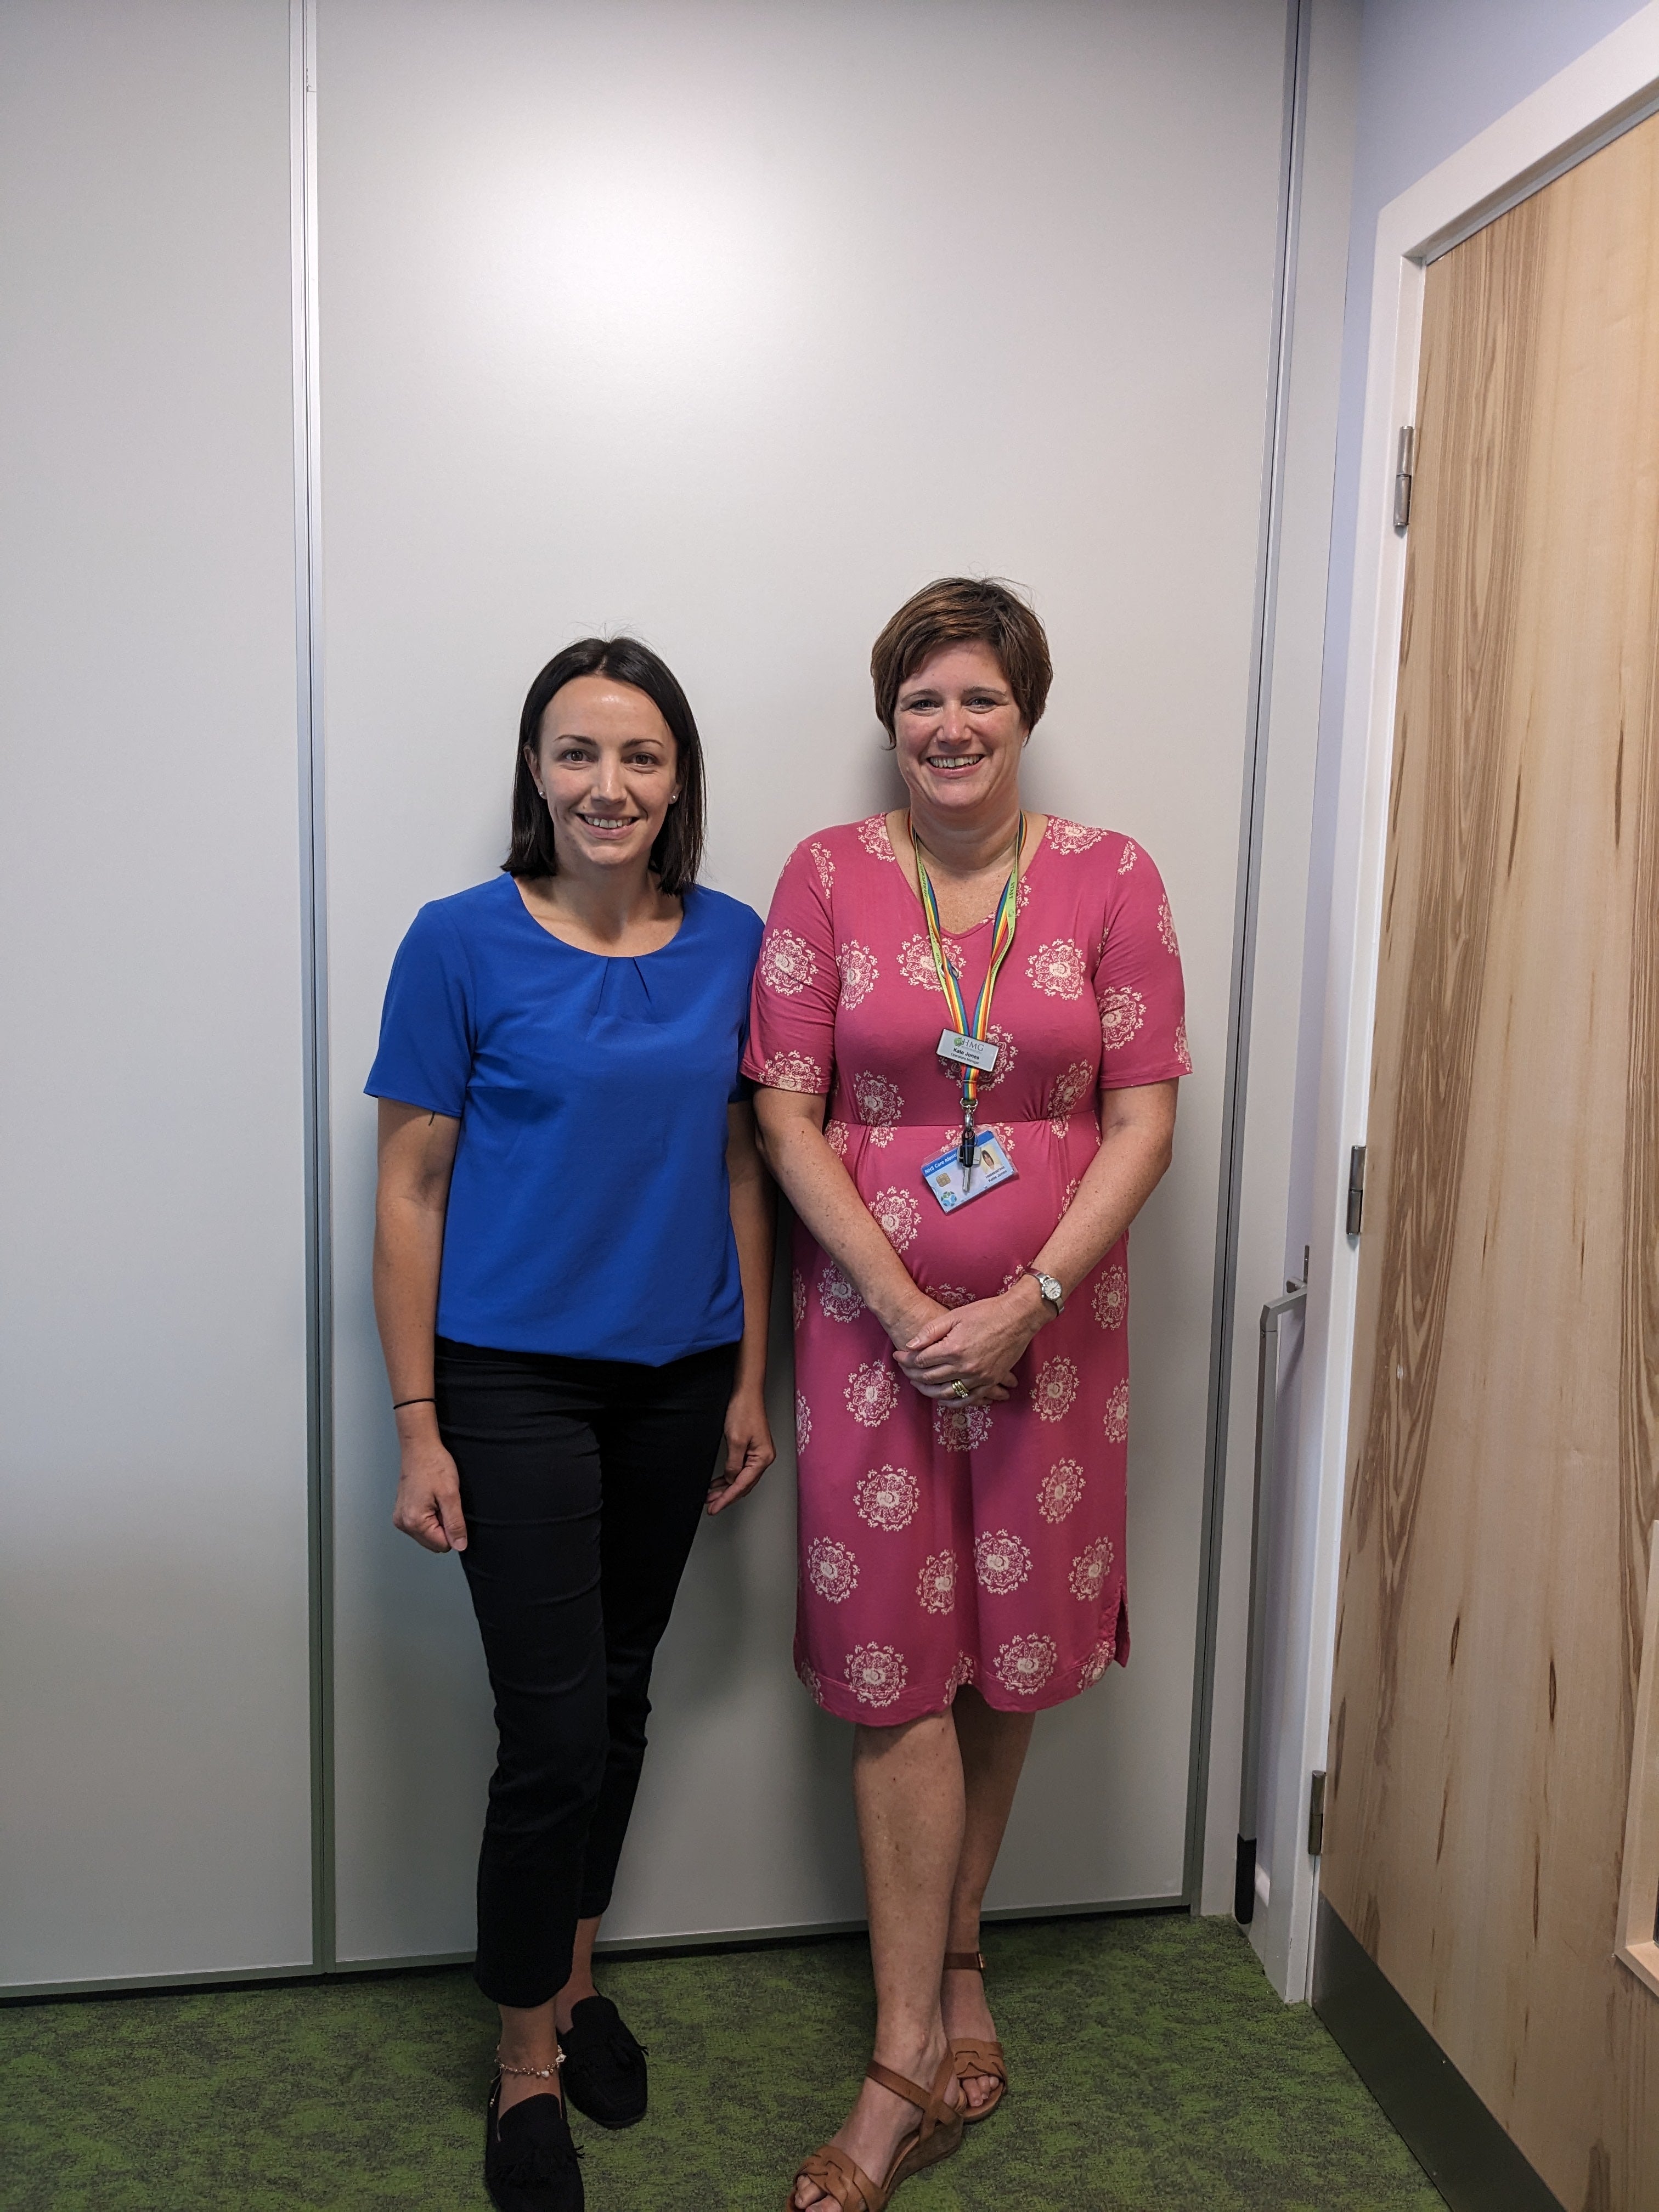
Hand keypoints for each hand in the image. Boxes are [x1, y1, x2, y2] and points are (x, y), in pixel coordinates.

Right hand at [391, 1410, 467, 1552]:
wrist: (420, 1447)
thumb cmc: (433, 1465)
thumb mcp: (451, 1495)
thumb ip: (455, 1523)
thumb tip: (460, 1546)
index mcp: (414, 1521)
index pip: (442, 1545)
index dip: (453, 1530)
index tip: (450, 1509)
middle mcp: (403, 1523)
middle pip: (433, 1542)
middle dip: (444, 1527)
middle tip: (444, 1503)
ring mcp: (400, 1518)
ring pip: (427, 1534)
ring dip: (437, 1522)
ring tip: (437, 1499)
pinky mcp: (402, 1512)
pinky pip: (421, 1525)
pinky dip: (430, 1516)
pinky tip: (431, 1499)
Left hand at [707, 1387, 775, 1513]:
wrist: (746, 1393)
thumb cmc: (744, 1411)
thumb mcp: (735, 1440)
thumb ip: (733, 1464)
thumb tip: (731, 1479)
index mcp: (763, 1458)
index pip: (742, 1485)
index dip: (727, 1498)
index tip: (715, 1508)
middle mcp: (763, 1458)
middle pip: (743, 1485)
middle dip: (726, 1496)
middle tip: (711, 1506)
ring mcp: (758, 1454)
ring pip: (741, 1479)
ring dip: (726, 1488)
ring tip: (711, 1497)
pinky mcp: (752, 1449)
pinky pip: (740, 1469)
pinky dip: (729, 1478)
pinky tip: (719, 1482)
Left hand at [893, 1284, 1043, 1404]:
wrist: (1018, 1317)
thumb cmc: (986, 1312)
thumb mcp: (954, 1316)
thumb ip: (930, 1332)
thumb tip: (909, 1345)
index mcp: (953, 1349)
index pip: (921, 1360)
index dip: (906, 1359)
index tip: (898, 1356)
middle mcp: (965, 1366)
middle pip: (930, 1378)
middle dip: (913, 1375)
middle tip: (904, 1371)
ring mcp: (979, 1377)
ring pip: (946, 1392)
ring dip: (929, 1391)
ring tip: (919, 1385)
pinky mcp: (990, 1381)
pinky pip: (969, 1398)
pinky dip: (954, 1402)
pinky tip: (944, 1399)